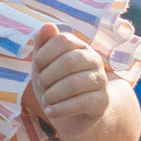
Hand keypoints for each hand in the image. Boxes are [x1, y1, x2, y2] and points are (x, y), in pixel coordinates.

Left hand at [28, 23, 112, 140]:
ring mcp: (101, 80)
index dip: (44, 54)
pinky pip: (81, 103)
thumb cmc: (57, 84)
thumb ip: (43, 44)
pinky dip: (60, 109)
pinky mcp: (102, 101)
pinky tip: (51, 112)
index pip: (62, 40)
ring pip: (74, 84)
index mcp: (79, 46)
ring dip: (52, 95)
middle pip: (68, 62)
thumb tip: (48, 25)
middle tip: (42, 86)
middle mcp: (94, 59)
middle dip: (47, 77)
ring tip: (46, 101)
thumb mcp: (44, 65)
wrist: (76, 115)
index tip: (37, 68)